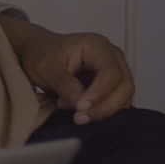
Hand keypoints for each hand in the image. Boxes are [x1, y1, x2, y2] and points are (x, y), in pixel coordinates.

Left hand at [0, 16, 133, 123]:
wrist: (40, 53)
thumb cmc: (42, 54)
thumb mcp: (45, 67)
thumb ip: (64, 83)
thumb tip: (81, 103)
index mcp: (97, 45)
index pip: (110, 72)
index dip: (99, 93)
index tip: (81, 108)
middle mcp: (113, 56)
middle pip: (123, 85)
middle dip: (104, 106)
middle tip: (79, 118)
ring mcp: (116, 70)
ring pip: (124, 97)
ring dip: (103, 111)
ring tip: (76, 115)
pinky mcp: (114, 85)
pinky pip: (118, 102)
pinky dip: (104, 112)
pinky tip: (84, 114)